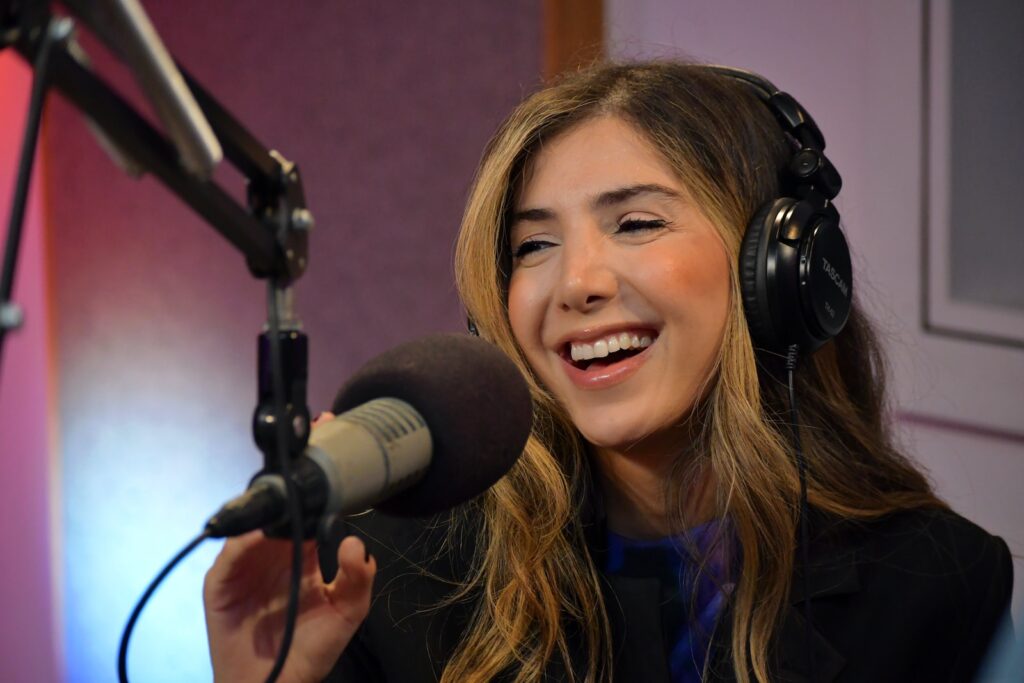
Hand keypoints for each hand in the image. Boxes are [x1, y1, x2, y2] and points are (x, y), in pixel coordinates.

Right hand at [204, 411, 373, 682]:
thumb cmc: (308, 650)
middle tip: (308, 443)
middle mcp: (272, 550)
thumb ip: (358, 578)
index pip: (309, 503)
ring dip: (266, 502)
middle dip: (290, 473)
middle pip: (277, 503)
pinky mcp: (221, 584)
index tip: (329, 434)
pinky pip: (230, 555)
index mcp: (302, 550)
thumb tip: (355, 541)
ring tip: (286, 483)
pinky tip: (259, 534)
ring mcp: (244, 564)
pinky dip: (243, 542)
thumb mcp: (347, 612)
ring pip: (252, 521)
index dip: (318, 473)